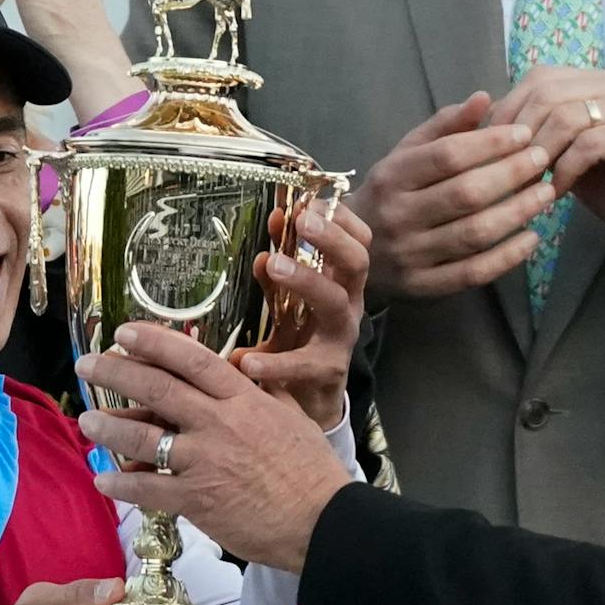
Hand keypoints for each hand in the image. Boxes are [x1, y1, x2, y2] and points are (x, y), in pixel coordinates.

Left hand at [77, 325, 350, 573]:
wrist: (324, 521)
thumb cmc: (313, 471)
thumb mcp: (293, 416)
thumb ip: (265, 390)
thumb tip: (246, 367)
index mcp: (244, 399)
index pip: (192, 360)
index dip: (154, 343)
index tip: (125, 332)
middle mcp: (220, 424)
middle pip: (158, 390)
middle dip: (116, 373)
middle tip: (87, 365)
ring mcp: (206, 462)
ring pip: (144, 439)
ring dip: (109, 428)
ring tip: (87, 422)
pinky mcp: (198, 500)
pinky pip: (149, 490)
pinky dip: (122, 485)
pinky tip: (103, 480)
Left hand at [229, 201, 372, 429]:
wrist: (312, 403)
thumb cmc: (301, 342)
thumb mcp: (290, 300)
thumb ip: (280, 264)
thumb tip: (273, 219)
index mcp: (342, 284)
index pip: (358, 242)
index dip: (342, 219)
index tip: (313, 200)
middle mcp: (349, 306)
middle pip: (356, 263)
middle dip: (331, 239)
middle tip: (302, 221)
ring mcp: (340, 339)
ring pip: (335, 303)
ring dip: (306, 280)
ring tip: (272, 265)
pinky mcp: (326, 373)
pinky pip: (305, 363)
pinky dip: (275, 362)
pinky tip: (246, 360)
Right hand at [353, 93, 556, 303]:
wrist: (347, 252)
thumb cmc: (389, 194)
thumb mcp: (404, 154)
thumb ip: (444, 126)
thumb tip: (484, 98)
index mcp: (392, 176)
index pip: (447, 156)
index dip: (490, 143)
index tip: (525, 133)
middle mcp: (398, 216)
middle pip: (465, 193)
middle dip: (511, 173)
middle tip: (543, 158)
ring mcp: (411, 254)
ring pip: (474, 233)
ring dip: (517, 212)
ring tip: (547, 193)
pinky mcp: (424, 286)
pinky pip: (473, 273)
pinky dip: (508, 257)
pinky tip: (533, 238)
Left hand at [488, 67, 604, 285]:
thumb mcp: (571, 161)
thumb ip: (543, 140)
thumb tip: (491, 135)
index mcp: (601, 83)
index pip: (540, 79)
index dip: (508, 112)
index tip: (487, 152)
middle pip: (548, 91)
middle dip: (518, 134)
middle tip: (503, 172)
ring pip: (568, 115)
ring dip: (539, 154)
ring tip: (527, 185)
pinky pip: (592, 143)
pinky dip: (565, 169)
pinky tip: (555, 193)